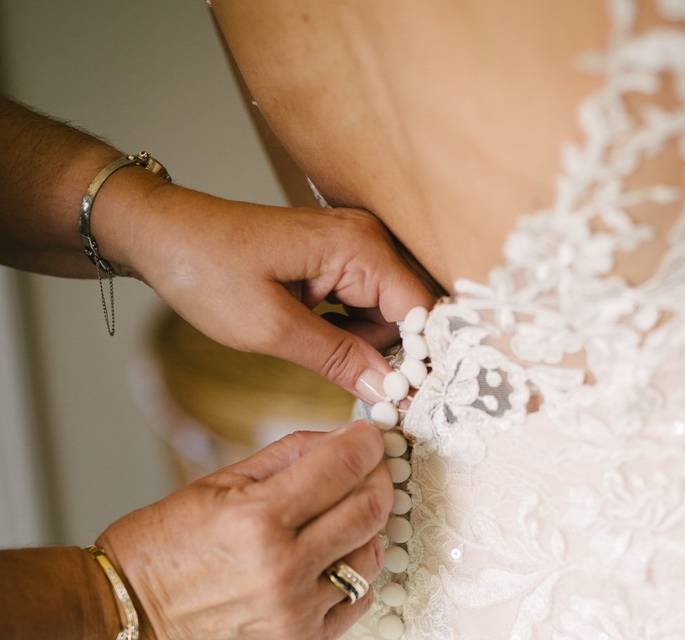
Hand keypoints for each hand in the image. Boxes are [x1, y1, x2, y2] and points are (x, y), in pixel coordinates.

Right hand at [97, 422, 391, 638]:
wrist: (129, 614)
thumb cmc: (166, 546)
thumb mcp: (220, 482)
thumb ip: (290, 455)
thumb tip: (342, 437)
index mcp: (257, 519)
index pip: (343, 467)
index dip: (366, 443)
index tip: (369, 436)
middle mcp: (282, 568)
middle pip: (370, 509)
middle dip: (379, 476)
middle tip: (372, 465)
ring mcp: (294, 611)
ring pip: (371, 554)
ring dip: (369, 525)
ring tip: (347, 510)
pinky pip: (358, 598)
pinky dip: (355, 569)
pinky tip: (336, 553)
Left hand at [101, 179, 434, 401]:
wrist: (163, 234)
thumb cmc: (206, 269)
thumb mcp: (271, 328)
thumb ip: (338, 360)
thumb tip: (389, 391)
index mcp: (358, 247)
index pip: (420, 309)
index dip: (419, 358)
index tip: (405, 402)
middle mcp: (365, 239)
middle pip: (406, 313)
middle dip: (382, 352)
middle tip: (340, 376)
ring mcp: (352, 245)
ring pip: (384, 312)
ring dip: (357, 342)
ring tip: (305, 343)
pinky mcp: (335, 257)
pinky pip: (361, 302)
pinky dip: (343, 327)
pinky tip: (307, 331)